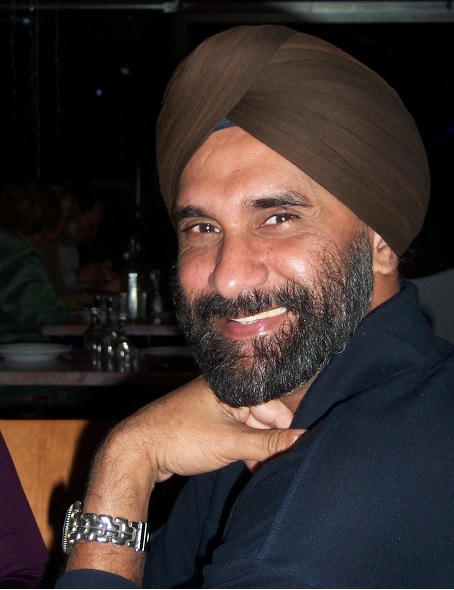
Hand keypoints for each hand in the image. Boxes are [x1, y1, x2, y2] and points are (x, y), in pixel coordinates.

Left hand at [65, 376, 305, 582]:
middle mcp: (225, 392)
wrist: (137, 450)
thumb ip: (268, 443)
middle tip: (275, 466)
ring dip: (257, 448)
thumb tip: (303, 440)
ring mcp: (215, 407)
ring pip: (249, 427)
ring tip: (261, 469)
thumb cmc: (180, 438)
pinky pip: (235, 433)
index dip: (285, 430)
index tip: (294, 451)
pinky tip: (249, 466)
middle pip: (263, 417)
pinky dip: (243, 448)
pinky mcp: (207, 423)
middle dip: (270, 441)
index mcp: (232, 386)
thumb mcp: (230, 443)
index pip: (274, 406)